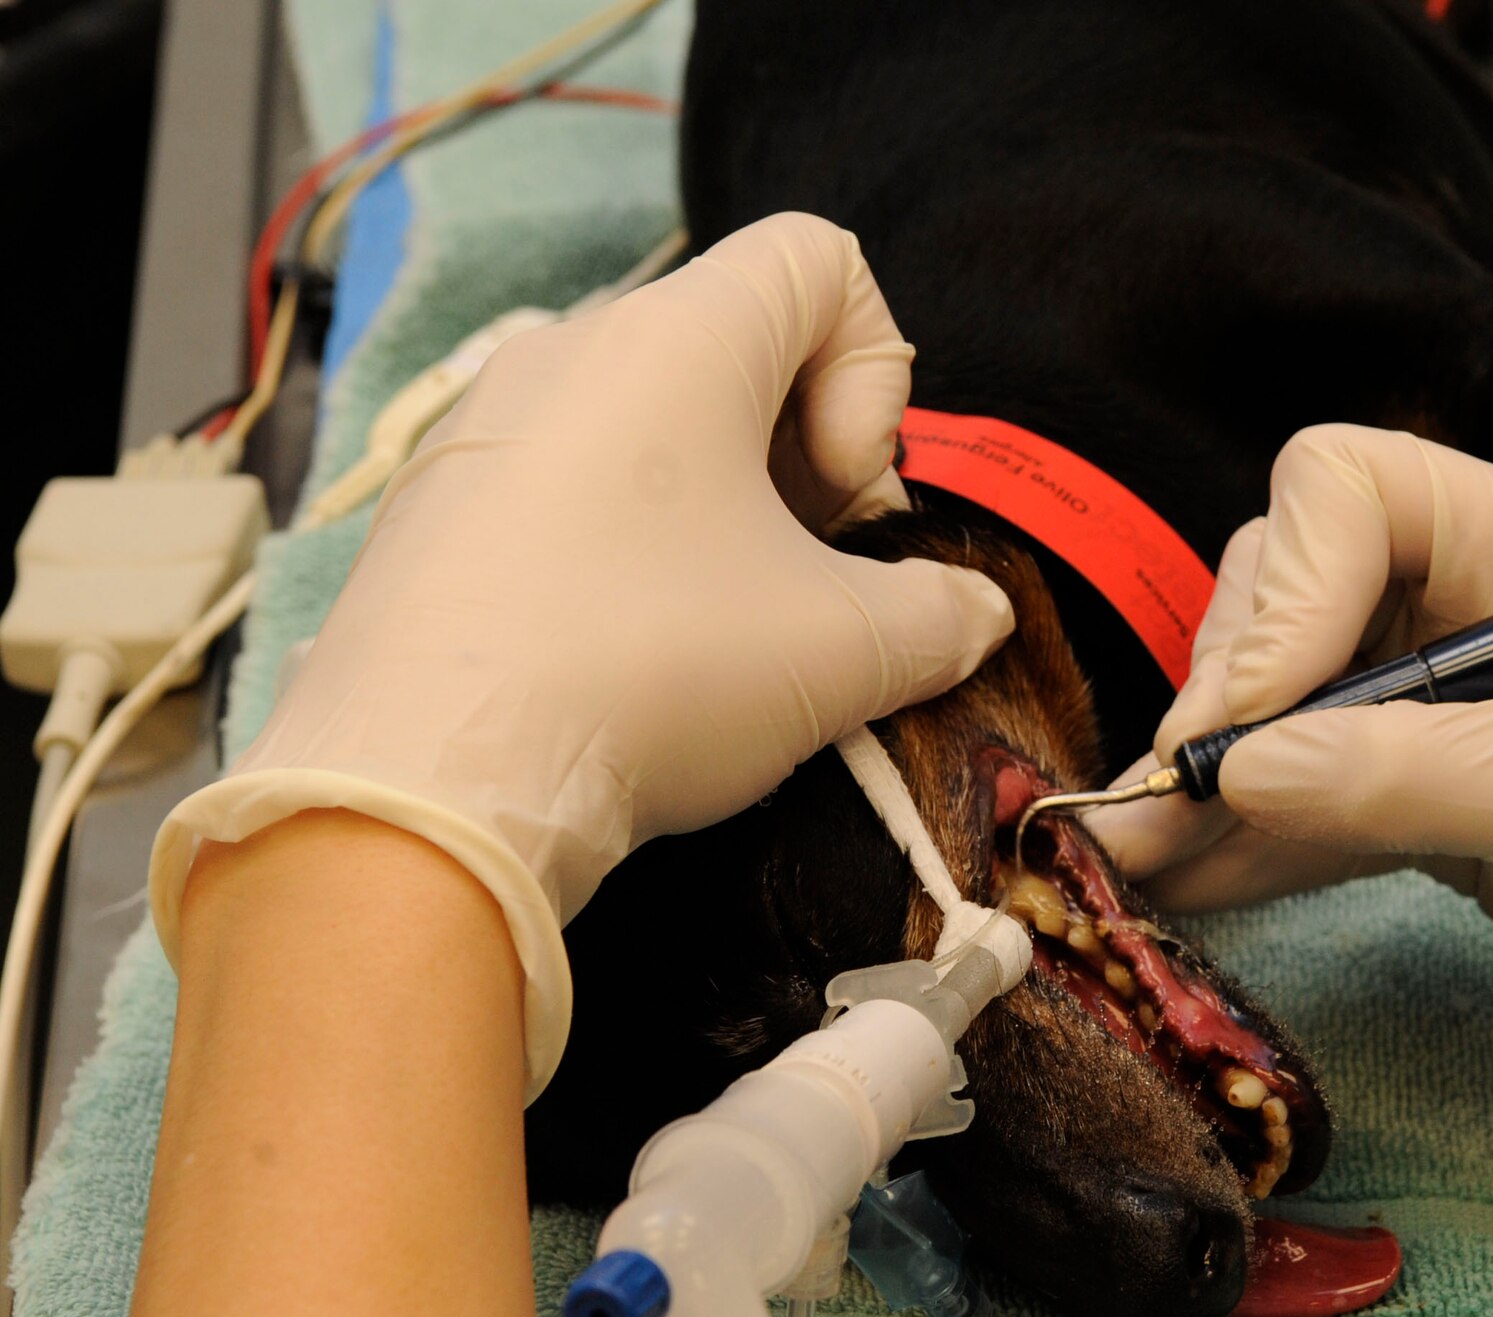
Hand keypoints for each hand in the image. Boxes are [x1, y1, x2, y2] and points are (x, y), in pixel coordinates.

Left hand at [149, 213, 1015, 1092]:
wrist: (423, 786)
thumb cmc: (650, 671)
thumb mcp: (844, 652)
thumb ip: (940, 616)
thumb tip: (972, 614)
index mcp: (677, 338)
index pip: (820, 259)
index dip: (874, 370)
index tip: (842, 500)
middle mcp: (569, 349)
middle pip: (734, 343)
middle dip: (798, 453)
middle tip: (799, 575)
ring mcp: (482, 425)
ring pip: (644, 419)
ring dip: (712, 505)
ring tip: (711, 628)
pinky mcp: (428, 508)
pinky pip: (559, 482)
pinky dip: (619, 542)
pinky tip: (614, 654)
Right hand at [1089, 425, 1492, 1110]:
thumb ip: (1404, 766)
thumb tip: (1235, 773)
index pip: (1346, 492)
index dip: (1281, 594)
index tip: (1253, 725)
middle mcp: (1465, 607)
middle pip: (1283, 593)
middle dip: (1222, 692)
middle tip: (1174, 801)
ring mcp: (1441, 706)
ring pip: (1276, 700)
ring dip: (1206, 778)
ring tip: (1130, 858)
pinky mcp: (1429, 799)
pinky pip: (1305, 796)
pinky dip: (1244, 839)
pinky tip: (1184, 882)